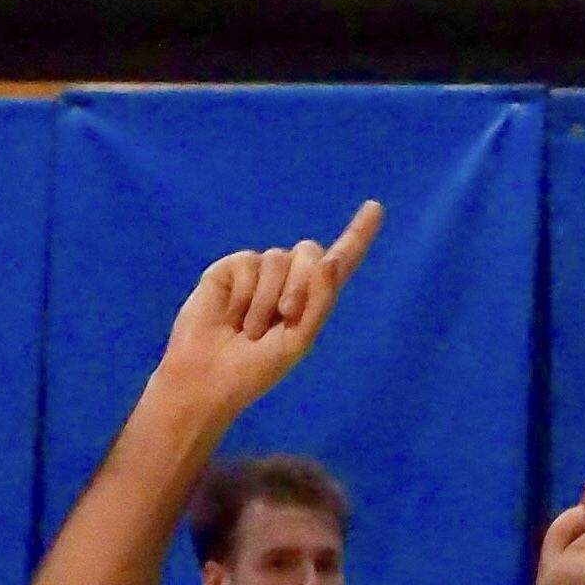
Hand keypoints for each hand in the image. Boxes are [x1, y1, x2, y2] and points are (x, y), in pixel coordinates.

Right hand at [149, 201, 383, 424]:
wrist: (209, 377)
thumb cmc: (255, 368)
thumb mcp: (298, 341)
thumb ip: (320, 302)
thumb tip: (329, 260)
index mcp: (312, 298)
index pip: (340, 260)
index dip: (358, 234)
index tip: (375, 208)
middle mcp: (288, 279)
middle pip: (310, 252)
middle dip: (302, 283)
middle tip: (285, 316)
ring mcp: (259, 270)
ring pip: (278, 259)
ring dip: (267, 300)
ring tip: (250, 329)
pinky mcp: (231, 268)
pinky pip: (249, 263)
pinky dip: (244, 295)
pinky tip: (231, 316)